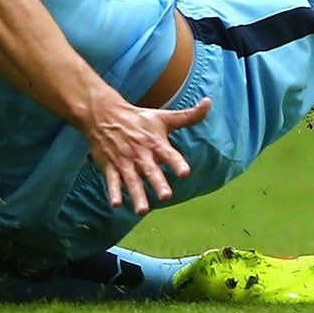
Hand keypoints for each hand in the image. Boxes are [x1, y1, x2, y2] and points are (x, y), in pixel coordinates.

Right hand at [82, 93, 211, 214]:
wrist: (104, 115)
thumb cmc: (139, 118)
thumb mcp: (164, 116)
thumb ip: (188, 116)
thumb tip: (209, 102)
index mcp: (155, 142)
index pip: (168, 153)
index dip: (177, 162)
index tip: (185, 173)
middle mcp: (140, 153)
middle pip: (150, 170)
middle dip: (158, 183)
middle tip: (166, 196)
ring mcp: (125, 161)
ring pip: (132, 180)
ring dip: (137, 195)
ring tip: (143, 210)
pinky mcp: (111, 166)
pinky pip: (112, 181)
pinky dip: (113, 192)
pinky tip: (116, 204)